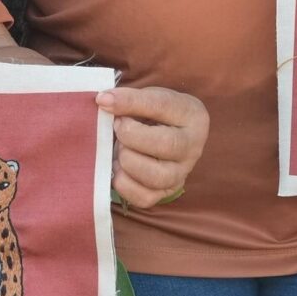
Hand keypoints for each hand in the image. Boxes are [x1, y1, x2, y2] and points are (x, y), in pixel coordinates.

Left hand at [100, 85, 206, 207]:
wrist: (163, 136)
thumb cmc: (155, 115)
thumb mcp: (148, 98)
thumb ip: (129, 99)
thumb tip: (103, 101)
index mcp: (193, 116)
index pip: (161, 106)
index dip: (129, 103)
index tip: (104, 101)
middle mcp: (193, 148)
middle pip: (166, 144)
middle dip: (131, 135)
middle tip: (117, 127)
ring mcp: (181, 174)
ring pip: (155, 176)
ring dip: (127, 160)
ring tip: (120, 149)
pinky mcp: (166, 193)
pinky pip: (144, 197)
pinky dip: (124, 183)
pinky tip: (119, 168)